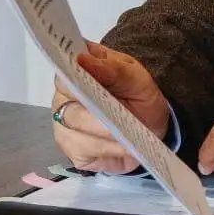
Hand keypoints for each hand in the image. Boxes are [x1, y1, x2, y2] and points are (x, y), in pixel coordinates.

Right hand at [51, 42, 170, 172]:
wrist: (150, 121)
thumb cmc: (137, 93)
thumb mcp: (134, 75)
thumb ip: (112, 68)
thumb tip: (82, 59)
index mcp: (72, 75)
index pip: (64, 79)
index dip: (77, 86)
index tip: (95, 91)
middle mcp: (62, 102)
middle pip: (71, 114)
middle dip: (99, 120)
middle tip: (123, 122)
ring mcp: (65, 129)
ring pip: (79, 138)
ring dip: (109, 139)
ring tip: (132, 137)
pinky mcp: (75, 152)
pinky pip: (89, 155)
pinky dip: (111, 153)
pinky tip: (125, 148)